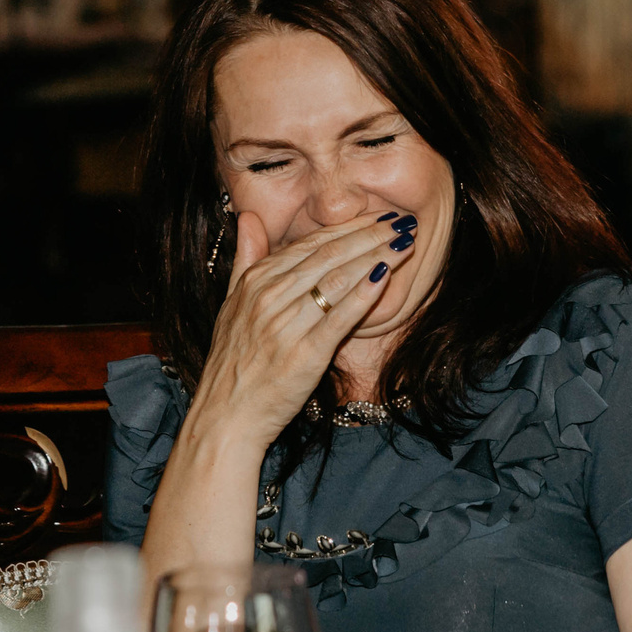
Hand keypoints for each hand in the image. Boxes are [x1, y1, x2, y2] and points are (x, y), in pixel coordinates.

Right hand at [185, 211, 406, 446]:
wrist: (227, 416)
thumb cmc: (233, 362)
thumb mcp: (230, 304)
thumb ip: (244, 258)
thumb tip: (246, 215)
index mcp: (255, 282)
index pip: (311, 244)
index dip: (349, 227)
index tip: (379, 216)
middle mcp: (269, 298)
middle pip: (329, 256)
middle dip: (370, 235)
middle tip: (403, 223)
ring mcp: (286, 326)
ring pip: (338, 280)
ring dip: (376, 257)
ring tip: (404, 243)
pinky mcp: (304, 355)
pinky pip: (339, 318)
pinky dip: (364, 295)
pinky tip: (385, 276)